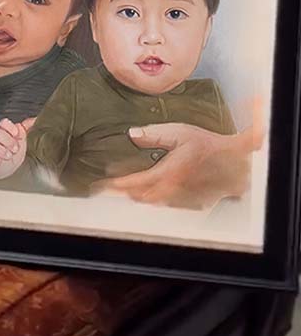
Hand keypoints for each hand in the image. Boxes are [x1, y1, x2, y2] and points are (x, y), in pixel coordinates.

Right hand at [0, 117, 34, 179]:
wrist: (9, 171)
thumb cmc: (14, 154)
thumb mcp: (22, 141)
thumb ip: (26, 130)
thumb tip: (34, 120)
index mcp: (4, 132)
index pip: (3, 123)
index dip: (10, 127)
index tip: (16, 134)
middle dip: (8, 141)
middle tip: (15, 149)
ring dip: (1, 150)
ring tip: (9, 156)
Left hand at [93, 122, 258, 207]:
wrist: (232, 160)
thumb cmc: (207, 145)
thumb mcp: (179, 132)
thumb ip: (154, 134)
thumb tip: (132, 135)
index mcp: (167, 173)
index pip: (136, 182)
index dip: (118, 184)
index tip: (104, 184)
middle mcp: (172, 189)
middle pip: (141, 196)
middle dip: (124, 192)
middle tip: (109, 187)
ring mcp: (182, 197)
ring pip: (153, 202)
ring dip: (138, 196)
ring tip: (125, 190)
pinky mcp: (190, 202)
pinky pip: (167, 203)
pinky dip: (155, 198)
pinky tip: (150, 192)